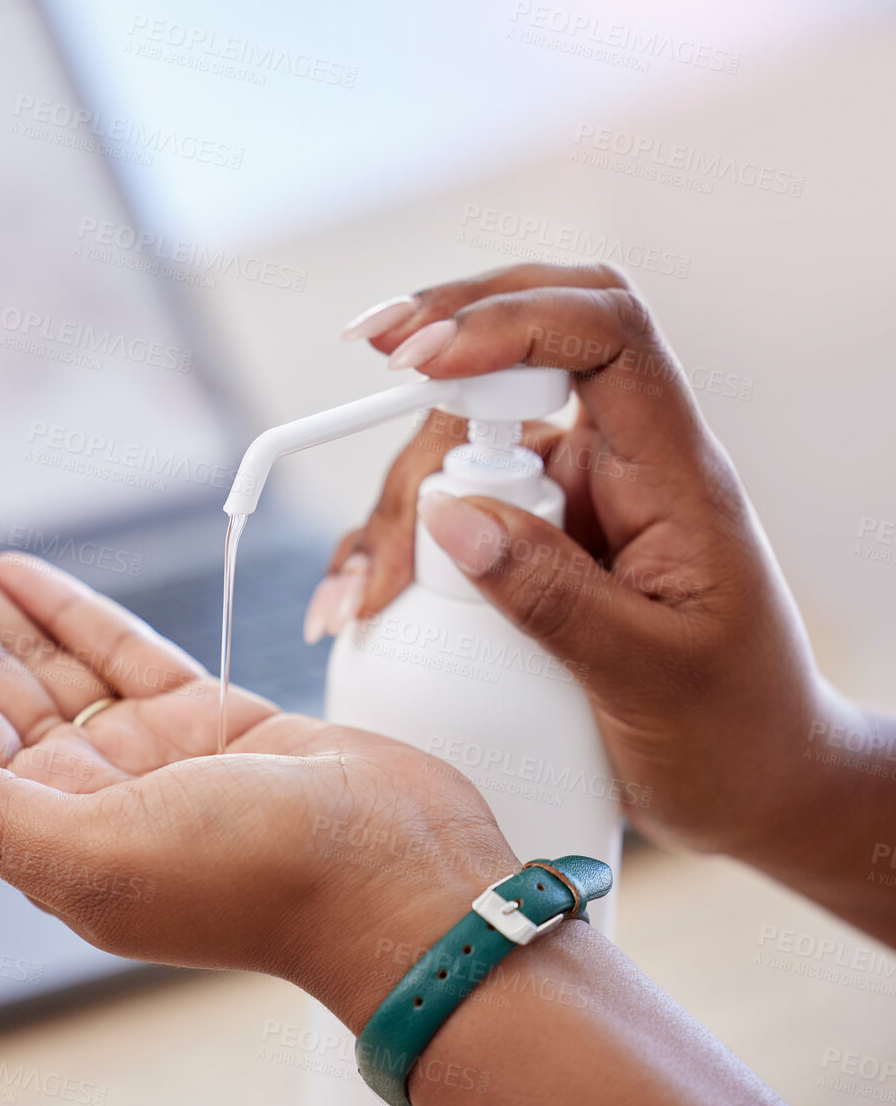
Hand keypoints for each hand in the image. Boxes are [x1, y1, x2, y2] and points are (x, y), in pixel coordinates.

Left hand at [0, 477, 517, 1029]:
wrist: (408, 884)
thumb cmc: (268, 885)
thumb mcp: (105, 857)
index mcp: (41, 826)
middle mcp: (77, 789)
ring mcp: (138, 753)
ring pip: (32, 649)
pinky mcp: (201, 721)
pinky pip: (113, 651)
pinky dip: (63, 606)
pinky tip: (12, 565)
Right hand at [319, 263, 829, 864]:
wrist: (753, 787)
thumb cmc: (732, 733)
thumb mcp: (647, 680)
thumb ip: (550, 595)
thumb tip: (448, 517)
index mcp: (673, 475)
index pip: (605, 336)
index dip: (511, 318)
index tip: (422, 358)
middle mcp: (620, 468)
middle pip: (511, 368)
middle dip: (429, 377)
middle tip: (363, 389)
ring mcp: (572, 501)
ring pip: (460, 444)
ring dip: (393, 500)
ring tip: (355, 595)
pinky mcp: (535, 541)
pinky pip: (448, 510)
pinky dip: (392, 542)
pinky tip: (353, 599)